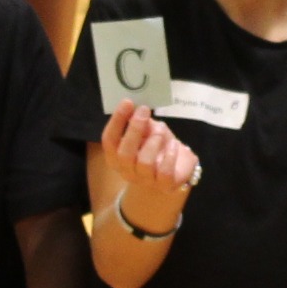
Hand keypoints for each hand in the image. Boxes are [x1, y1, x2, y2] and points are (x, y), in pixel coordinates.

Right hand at [99, 102, 197, 235]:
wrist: (177, 168)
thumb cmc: (156, 146)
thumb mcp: (146, 131)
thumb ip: (139, 122)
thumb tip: (135, 108)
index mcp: (116, 156)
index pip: (109, 140)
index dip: (116, 121)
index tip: (127, 102)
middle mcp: (127, 170)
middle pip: (124, 153)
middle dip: (134, 129)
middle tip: (144, 110)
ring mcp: (145, 180)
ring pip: (144, 162)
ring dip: (154, 141)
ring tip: (161, 130)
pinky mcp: (165, 185)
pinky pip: (164, 171)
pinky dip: (169, 155)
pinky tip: (173, 144)